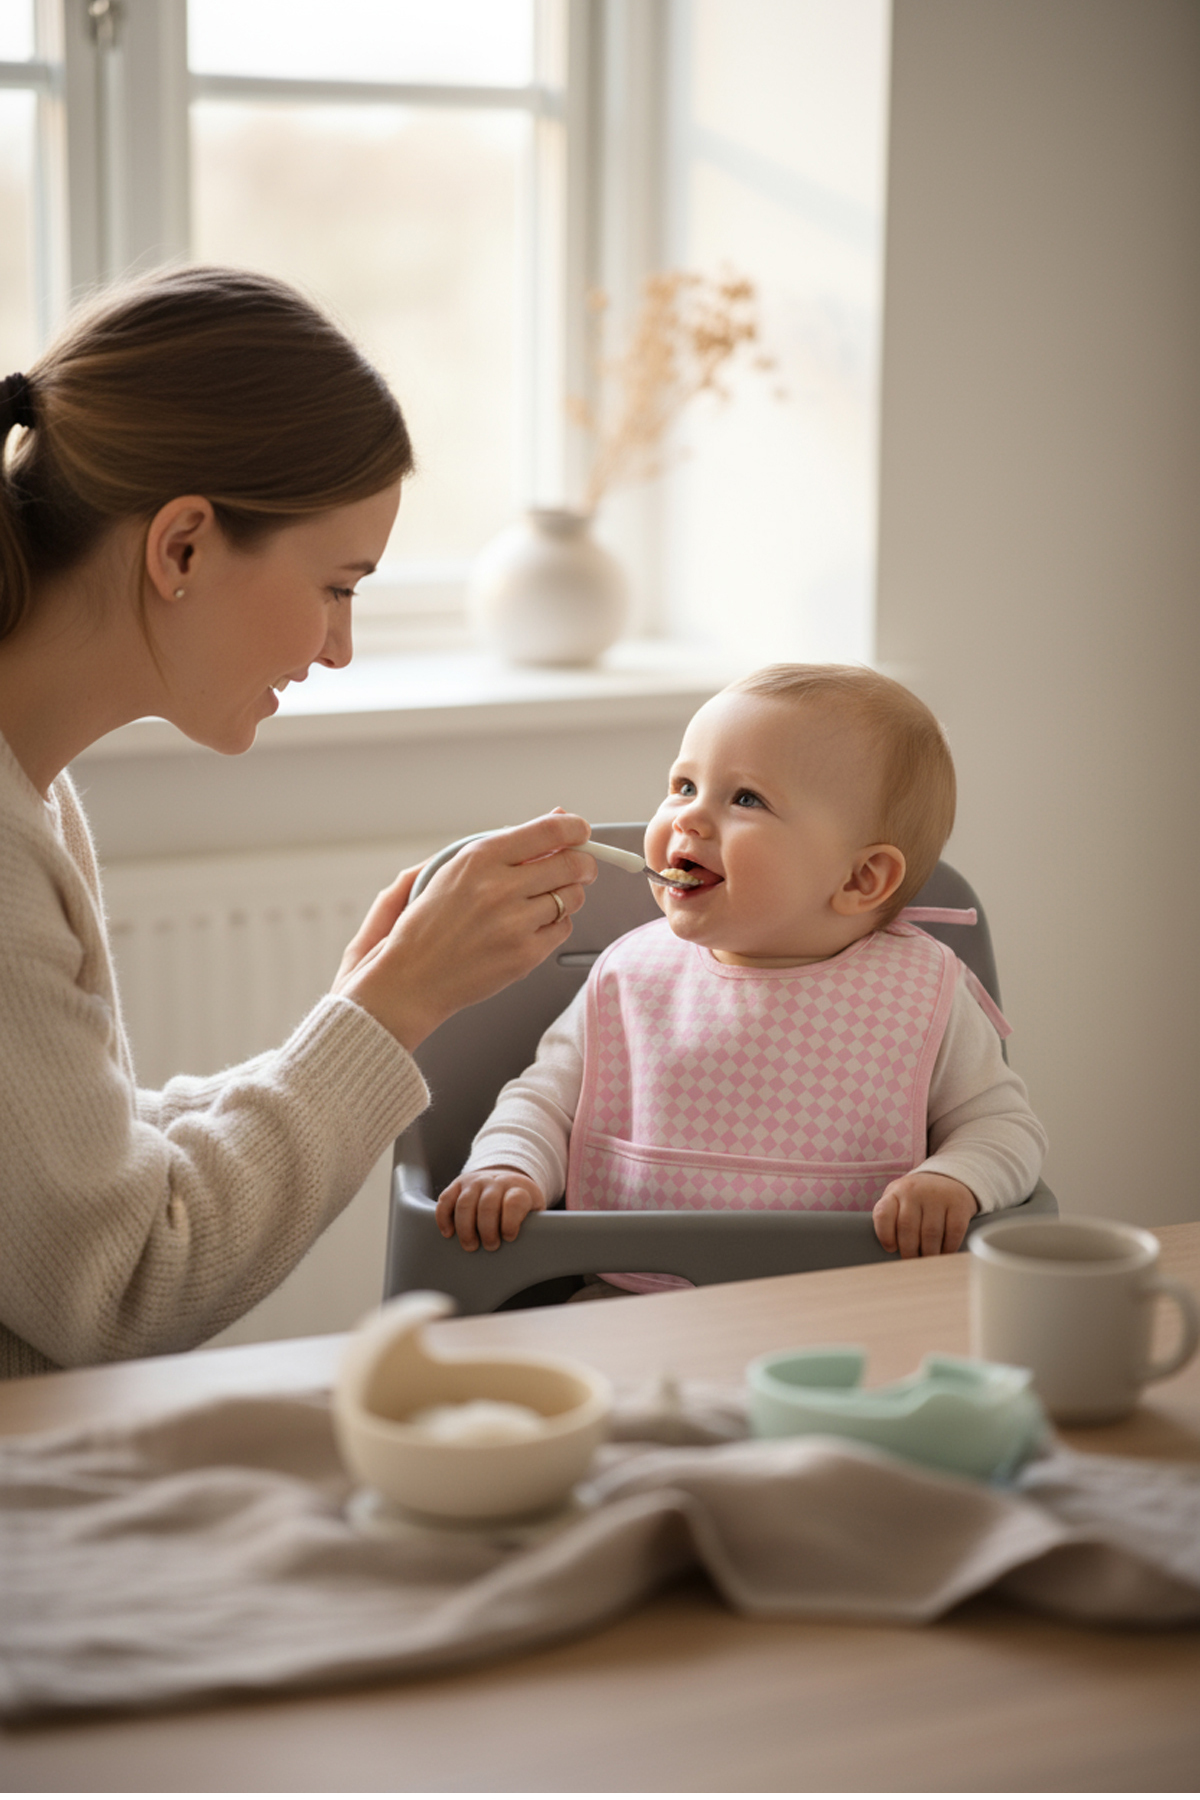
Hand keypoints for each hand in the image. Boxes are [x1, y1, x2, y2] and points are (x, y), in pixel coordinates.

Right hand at [332, 812, 594, 1050]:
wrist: (410, 979)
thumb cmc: (428, 923)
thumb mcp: (454, 868)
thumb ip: (507, 843)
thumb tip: (558, 817)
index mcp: (478, 857)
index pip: (549, 831)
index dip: (574, 828)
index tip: (579, 831)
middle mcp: (498, 888)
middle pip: (572, 864)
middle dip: (583, 864)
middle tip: (579, 868)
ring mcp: (513, 923)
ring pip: (572, 897)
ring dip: (567, 896)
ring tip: (543, 901)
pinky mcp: (524, 955)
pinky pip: (563, 929)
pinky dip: (553, 925)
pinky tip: (530, 927)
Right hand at [436, 1168, 546, 1250]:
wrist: (507, 1180)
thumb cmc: (521, 1205)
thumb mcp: (534, 1211)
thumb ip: (535, 1224)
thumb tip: (534, 1247)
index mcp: (519, 1188)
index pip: (514, 1202)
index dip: (510, 1222)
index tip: (509, 1237)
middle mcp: (496, 1181)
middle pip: (487, 1205)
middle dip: (487, 1231)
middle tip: (490, 1247)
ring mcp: (475, 1181)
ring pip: (465, 1204)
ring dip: (465, 1229)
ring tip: (471, 1245)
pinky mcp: (458, 1184)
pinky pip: (446, 1199)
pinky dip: (444, 1217)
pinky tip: (449, 1233)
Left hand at [872, 1172, 979, 1257]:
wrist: (950, 1178)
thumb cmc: (918, 1199)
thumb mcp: (899, 1200)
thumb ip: (891, 1219)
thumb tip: (891, 1251)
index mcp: (896, 1192)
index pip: (883, 1214)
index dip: (885, 1236)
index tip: (891, 1249)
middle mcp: (915, 1191)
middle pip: (907, 1229)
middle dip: (909, 1252)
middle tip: (913, 1261)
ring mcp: (937, 1196)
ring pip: (930, 1234)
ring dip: (929, 1254)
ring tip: (928, 1260)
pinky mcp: (959, 1204)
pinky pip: (953, 1233)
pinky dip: (948, 1248)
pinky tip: (944, 1252)